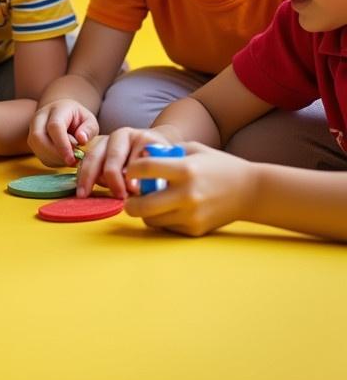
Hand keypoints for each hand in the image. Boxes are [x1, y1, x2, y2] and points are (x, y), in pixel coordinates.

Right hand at [28, 99, 98, 167]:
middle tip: (71, 161)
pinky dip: (52, 161)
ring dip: (53, 159)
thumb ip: (89, 129)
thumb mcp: (90, 120)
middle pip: (38, 137)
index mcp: (56, 109)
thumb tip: (81, 139)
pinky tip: (62, 158)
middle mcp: (40, 117)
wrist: (65, 116)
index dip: (62, 145)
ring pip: (37, 148)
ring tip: (69, 159)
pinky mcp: (32, 141)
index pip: (54, 126)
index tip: (72, 159)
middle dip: (54, 154)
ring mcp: (33, 128)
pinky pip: (39, 155)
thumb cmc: (78, 119)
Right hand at [76, 125, 179, 197]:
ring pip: (94, 157)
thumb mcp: (161, 165)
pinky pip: (86, 163)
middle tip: (116, 195)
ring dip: (88, 177)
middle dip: (112, 177)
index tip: (134, 190)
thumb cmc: (158, 161)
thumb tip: (133, 188)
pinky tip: (83, 190)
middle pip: (112, 156)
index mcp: (140, 138)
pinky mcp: (95, 151)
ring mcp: (105, 142)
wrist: (150, 149)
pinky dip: (83, 176)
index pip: (134, 157)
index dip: (133, 174)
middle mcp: (120, 136)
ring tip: (85, 195)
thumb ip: (149, 174)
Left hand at [125, 142, 258, 236]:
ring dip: (145, 212)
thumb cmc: (219, 166)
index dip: (131, 170)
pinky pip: (167, 227)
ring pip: (152, 220)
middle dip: (129, 203)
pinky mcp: (195, 230)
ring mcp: (191, 215)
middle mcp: (187, 194)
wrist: (250, 192)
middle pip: (142, 205)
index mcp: (185, 169)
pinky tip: (169, 209)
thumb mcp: (195, 149)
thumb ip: (168, 151)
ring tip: (149, 203)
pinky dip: (163, 219)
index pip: (146, 169)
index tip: (129, 172)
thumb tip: (142, 155)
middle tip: (128, 199)